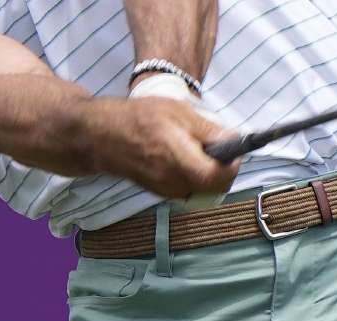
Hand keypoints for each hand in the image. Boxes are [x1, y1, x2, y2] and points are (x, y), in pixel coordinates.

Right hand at [81, 96, 239, 199]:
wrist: (101, 137)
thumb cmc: (139, 118)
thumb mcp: (178, 111)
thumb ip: (208, 130)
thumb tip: (234, 142)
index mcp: (176, 157)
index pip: (216, 177)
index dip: (232, 166)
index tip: (234, 152)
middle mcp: (171, 181)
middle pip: (214, 187)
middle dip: (223, 171)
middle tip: (220, 149)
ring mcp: (165, 191)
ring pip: (202, 189)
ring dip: (208, 173)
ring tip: (197, 149)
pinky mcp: (161, 193)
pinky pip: (189, 188)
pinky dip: (194, 175)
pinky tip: (184, 157)